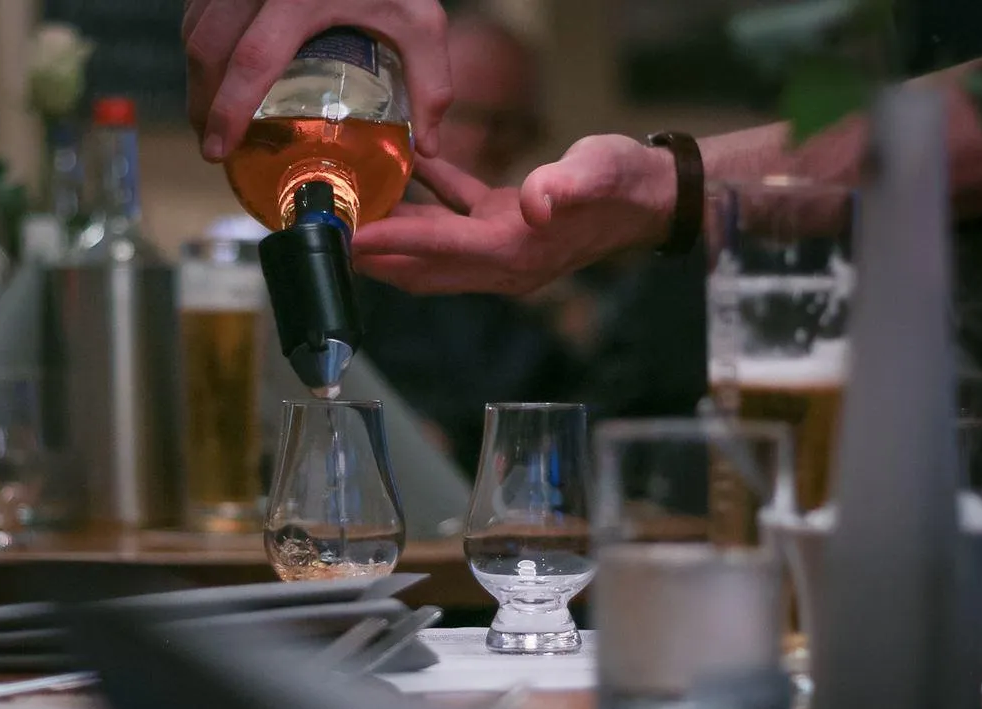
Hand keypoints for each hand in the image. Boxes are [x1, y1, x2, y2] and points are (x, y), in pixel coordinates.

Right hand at [182, 0, 452, 160]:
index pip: (252, 61)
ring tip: (211, 118)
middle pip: (209, 49)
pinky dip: (200, 45)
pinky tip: (216, 74)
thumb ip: (430, 84)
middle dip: (202, 103)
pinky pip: (198, 9)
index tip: (220, 149)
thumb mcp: (421, 22)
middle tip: (215, 147)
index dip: (229, 110)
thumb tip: (429, 149)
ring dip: (197, 76)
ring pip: (195, 28)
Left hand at [353, 135, 676, 294]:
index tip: (346, 237)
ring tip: (351, 216)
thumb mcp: (601, 173)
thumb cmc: (628, 184)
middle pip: (421, 267)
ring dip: (392, 238)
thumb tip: (538, 201)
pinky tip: (409, 169)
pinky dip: (429, 202)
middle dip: (374, 257)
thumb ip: (567, 185)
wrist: (655, 197)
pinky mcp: (505, 228)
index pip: (437, 249)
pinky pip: (456, 219)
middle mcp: (502, 263)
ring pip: (431, 252)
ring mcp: (502, 251)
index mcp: (516, 252)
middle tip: (326, 240)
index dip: (389, 242)